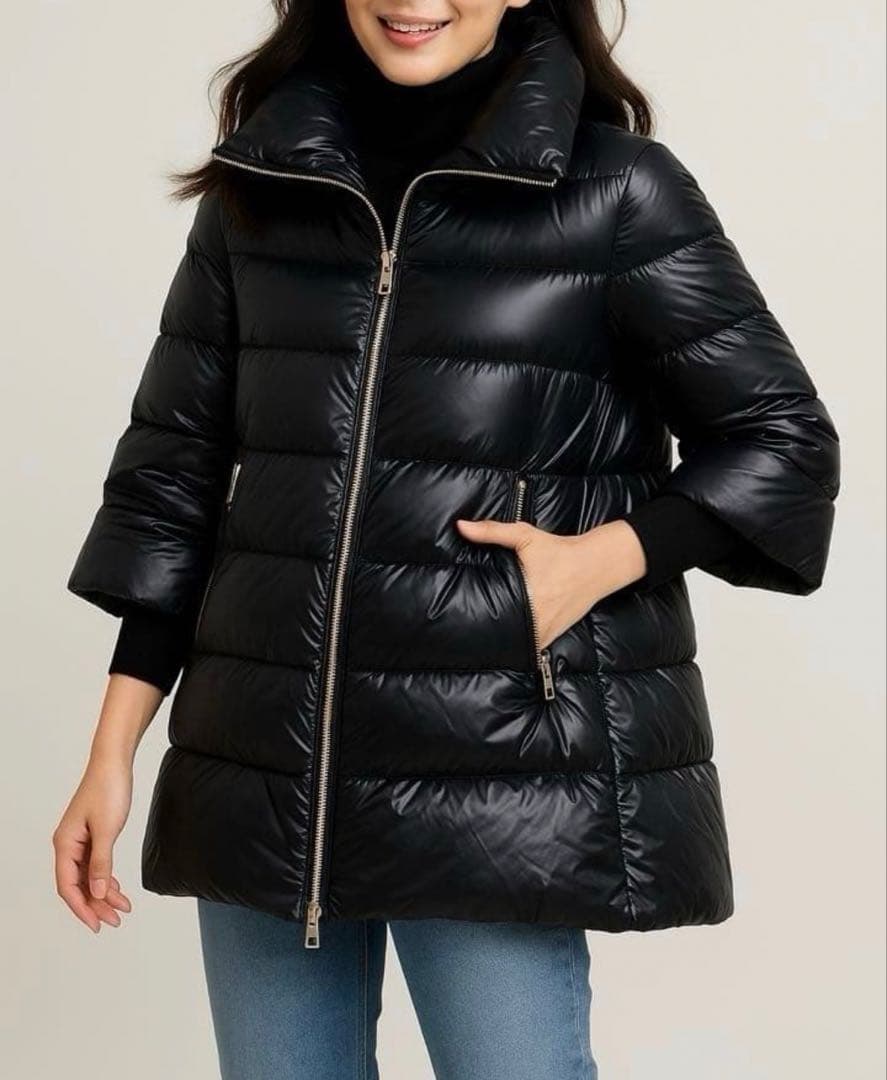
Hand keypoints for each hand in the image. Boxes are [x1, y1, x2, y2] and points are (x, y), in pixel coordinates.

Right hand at [52, 754, 133, 932]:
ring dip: (104, 893)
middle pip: (78, 885)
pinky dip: (106, 878)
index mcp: (65, 844)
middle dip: (96, 905)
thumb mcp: (107, 829)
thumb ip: (102, 863)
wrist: (114, 762)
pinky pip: (95, 865)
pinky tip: (117, 888)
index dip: (82, 908)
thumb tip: (98, 893)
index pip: (68, 886)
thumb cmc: (108, 789)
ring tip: (123, 908)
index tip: (97, 925)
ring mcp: (79, 840)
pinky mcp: (91, 835)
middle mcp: (68, 845)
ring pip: (88, 876)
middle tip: (115, 921)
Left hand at [456, 517, 647, 649]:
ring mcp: (546, 631)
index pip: (493, 619)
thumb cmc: (559, 550)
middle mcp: (537, 619)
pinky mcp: (554, 635)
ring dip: (503, 642)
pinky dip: (521, 643)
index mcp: (526, 597)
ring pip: (517, 646)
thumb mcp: (524, 536)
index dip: (476, 623)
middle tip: (467, 629)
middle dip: (486, 634)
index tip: (461, 621)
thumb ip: (491, 531)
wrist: (595, 564)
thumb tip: (461, 526)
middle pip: (502, 636)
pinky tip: (509, 637)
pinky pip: (532, 646)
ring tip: (484, 638)